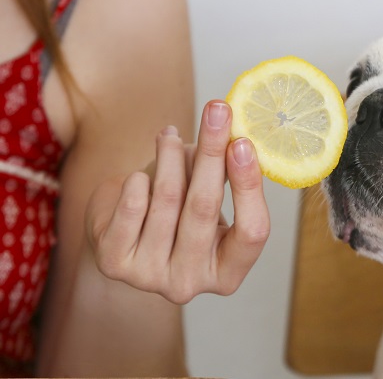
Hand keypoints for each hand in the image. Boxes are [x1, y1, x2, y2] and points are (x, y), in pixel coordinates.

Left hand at [85, 100, 270, 303]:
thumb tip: (228, 130)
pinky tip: (141, 175)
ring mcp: (152, 278)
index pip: (253, 233)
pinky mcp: (116, 264)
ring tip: (170, 135)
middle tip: (217, 110)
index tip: (243, 143)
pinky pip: (133, 207)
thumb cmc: (176, 213)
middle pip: (206, 209)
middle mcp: (192, 283)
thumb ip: (221, 172)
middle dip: (212, 153)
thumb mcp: (206, 196)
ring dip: (171, 157)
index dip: (249, 187)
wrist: (122, 235)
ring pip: (167, 201)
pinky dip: (138, 181)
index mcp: (228, 273)